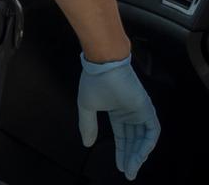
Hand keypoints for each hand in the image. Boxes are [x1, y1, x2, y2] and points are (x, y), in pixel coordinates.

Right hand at [77, 54, 159, 180]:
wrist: (103, 66)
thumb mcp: (87, 107)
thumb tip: (87, 144)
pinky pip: (152, 131)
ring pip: (144, 138)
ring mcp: (140, 112)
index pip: (122, 137)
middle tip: (128, 173)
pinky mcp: (147, 109)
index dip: (121, 152)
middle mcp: (131, 114)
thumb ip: (88, 126)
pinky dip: (147, 144)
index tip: (120, 166)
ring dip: (139, 154)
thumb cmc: (94, 82)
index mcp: (117, 112)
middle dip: (131, 157)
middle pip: (134, 141)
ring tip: (132, 167)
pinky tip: (140, 155)